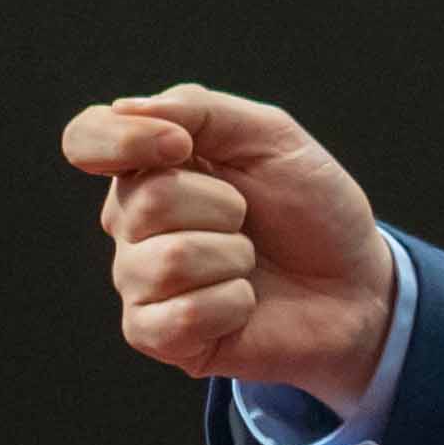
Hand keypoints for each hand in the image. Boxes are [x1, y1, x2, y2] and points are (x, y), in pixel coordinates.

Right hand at [59, 84, 396, 407]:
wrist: (357, 282)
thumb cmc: (311, 209)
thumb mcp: (271, 138)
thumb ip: (200, 111)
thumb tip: (124, 108)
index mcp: (150, 167)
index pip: (86, 139)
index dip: (120, 140)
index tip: (181, 146)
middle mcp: (131, 224)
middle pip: (143, 201)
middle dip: (222, 206)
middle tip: (249, 219)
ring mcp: (140, 282)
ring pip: (167, 261)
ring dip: (233, 257)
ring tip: (249, 261)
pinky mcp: (157, 336)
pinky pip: (181, 317)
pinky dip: (234, 304)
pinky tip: (244, 302)